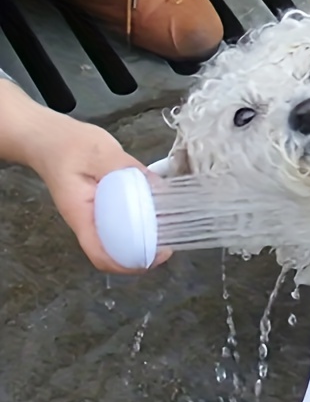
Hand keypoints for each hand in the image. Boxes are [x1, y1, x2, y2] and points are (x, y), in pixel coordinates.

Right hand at [0, 81, 170, 273]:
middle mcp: (88, 221)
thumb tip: (158, 186)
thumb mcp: (102, 152)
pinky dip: (140, 224)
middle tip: (168, 245)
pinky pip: (122, 223)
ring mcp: (95, 215)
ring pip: (119, 241)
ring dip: (143, 242)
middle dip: (142, 256)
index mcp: (81, 215)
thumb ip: (129, 169)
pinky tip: (157, 215)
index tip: (155, 256)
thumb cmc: (68, 145)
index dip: (128, 264)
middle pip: (113, 254)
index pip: (100, 254)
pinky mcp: (104, 206)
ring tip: (167, 233)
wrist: (49, 138)